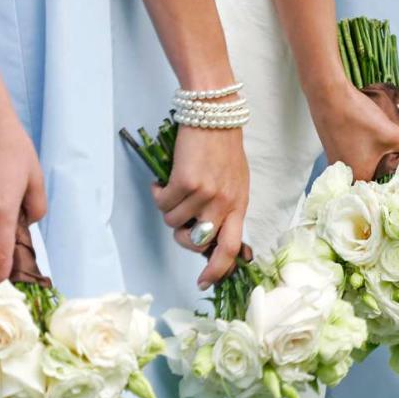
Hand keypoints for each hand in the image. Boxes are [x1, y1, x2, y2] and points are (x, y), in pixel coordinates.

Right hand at [152, 120, 249, 289]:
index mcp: (239, 206)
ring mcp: (205, 194)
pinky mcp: (185, 182)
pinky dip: (158, 194)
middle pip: (197, 242)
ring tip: (172, 190)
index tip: (204, 282)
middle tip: (178, 220)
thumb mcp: (235, 183)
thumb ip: (226, 209)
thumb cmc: (223, 149)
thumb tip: (208, 237)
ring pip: (173, 222)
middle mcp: (224, 203)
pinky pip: (163, 203)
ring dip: (168, 209)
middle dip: (182, 238)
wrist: (214, 116)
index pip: (231, 248)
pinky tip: (163, 181)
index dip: (217, 270)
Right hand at [309, 83, 398, 180]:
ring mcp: (340, 158)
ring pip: (375, 152)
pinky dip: (378, 135)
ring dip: (393, 139)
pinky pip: (363, 145)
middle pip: (383, 166)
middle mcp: (347, 172)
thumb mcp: (391, 134)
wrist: (328, 94)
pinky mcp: (338, 144)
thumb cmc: (358, 119)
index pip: (387, 183)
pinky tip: (389, 120)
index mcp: (359, 177)